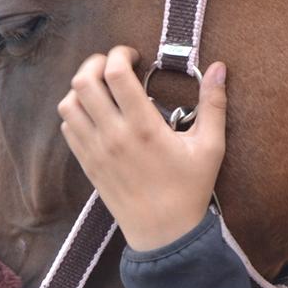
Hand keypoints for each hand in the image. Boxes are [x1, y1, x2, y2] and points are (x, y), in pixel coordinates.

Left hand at [57, 46, 226, 250]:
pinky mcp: (86, 164)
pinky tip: (96, 113)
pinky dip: (76, 112)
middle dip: (96, 63)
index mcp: (143, 127)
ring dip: (82, 88)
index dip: (120, 54)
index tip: (134, 56)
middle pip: (83, 82)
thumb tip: (220, 67)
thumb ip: (214, 104)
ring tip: (103, 88)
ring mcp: (95, 151)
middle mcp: (113, 136)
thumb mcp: (210, 147)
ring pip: (68, 104)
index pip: (115, 74)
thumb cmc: (190, 189)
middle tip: (114, 65)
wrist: (163, 233)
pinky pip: (67, 127)